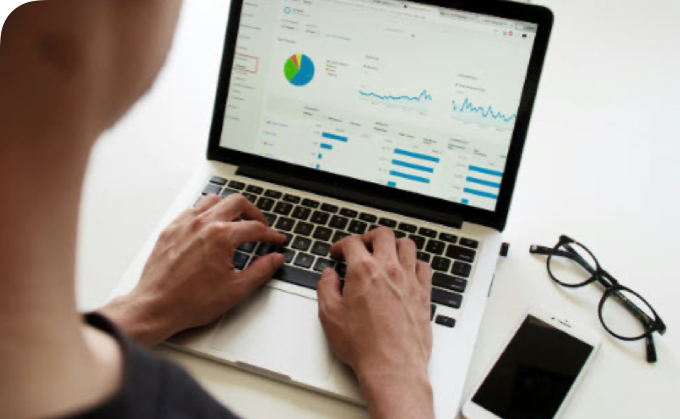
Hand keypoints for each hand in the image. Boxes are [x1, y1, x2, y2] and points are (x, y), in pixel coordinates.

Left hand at [100, 194, 285, 346]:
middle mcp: (202, 224)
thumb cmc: (190, 302)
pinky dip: (205, 213)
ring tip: (236, 221)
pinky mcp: (170, 230)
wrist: (156, 307)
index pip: (255, 227)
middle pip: (237, 202)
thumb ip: (260, 271)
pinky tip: (208, 226)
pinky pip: (192, 210)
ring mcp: (184, 224)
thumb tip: (275, 259)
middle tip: (260, 225)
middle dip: (254, 213)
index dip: (271, 234)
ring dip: (228, 207)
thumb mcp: (235, 290)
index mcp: (221, 237)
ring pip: (213, 200)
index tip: (276, 240)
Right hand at [317, 227, 433, 418]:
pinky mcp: (424, 294)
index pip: (352, 243)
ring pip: (407, 245)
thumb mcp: (330, 315)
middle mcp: (389, 270)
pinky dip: (415, 263)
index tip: (338, 253)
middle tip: (361, 247)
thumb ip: (326, 288)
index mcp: (364, 271)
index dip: (341, 245)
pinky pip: (424, 267)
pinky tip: (407, 271)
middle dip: (368, 237)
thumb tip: (328, 275)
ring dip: (394, 245)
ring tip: (385, 253)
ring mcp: (410, 280)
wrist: (392, 367)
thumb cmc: (363, 346)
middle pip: (383, 235)